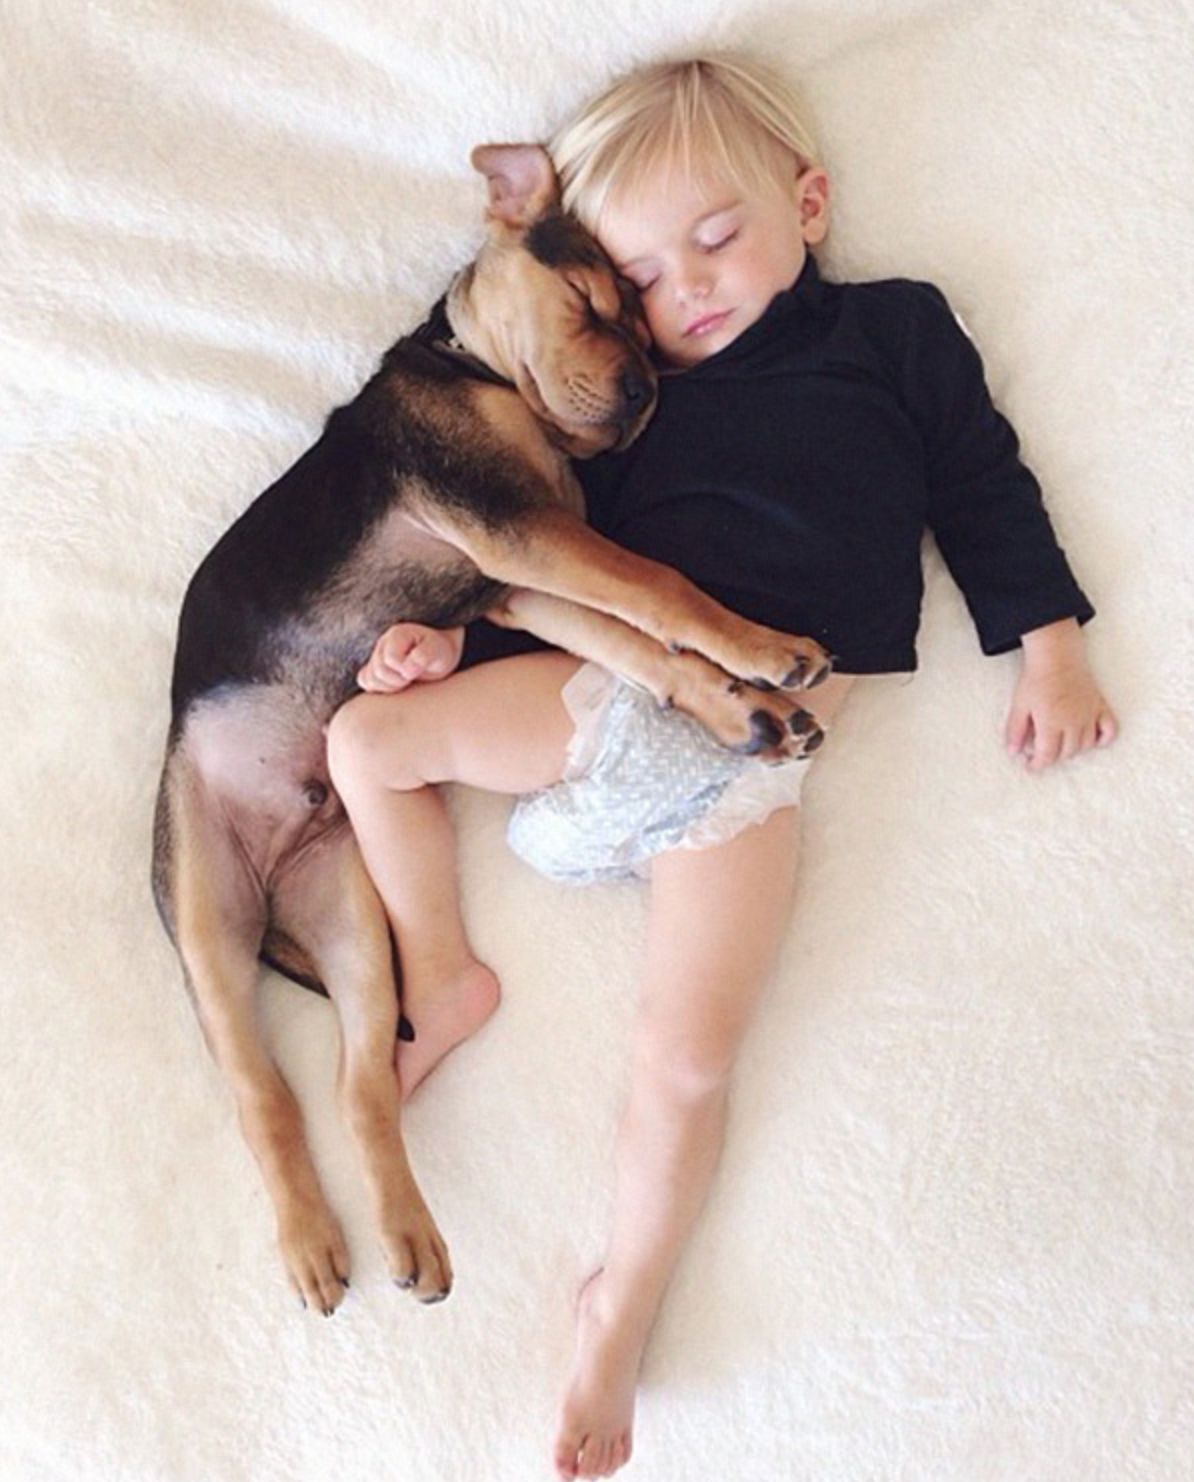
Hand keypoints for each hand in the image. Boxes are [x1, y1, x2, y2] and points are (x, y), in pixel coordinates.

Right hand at [356, 624, 464, 692]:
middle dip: (398, 681)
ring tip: (406, 682)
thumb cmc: (439, 652)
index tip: (418, 671)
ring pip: (369, 679)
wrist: (437, 656)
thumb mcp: (438, 652)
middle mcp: (382, 643)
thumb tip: (407, 670)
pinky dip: (378, 689)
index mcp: (398, 634)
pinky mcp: (372, 668)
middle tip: (413, 679)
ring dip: (389, 687)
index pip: (391, 660)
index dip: (405, 671)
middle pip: (378, 671)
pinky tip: (395, 686)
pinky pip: (365, 681)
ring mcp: (375, 656)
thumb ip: (424, 656)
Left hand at [1006, 620, 1117, 771]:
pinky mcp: (1100, 706)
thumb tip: (1013, 752)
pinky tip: (1093, 741)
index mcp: (1051, 723)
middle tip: (1042, 751)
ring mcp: (1090, 715)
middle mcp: (1073, 722)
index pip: (1047, 755)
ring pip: (1086, 745)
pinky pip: (1110, 729)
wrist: (1057, 655)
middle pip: (1067, 753)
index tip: (1030, 766)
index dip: (1037, 765)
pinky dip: (1104, 739)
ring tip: (1061, 744)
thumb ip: (1015, 731)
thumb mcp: (1019, 705)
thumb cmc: (1036, 679)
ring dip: (1074, 750)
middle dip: (1053, 757)